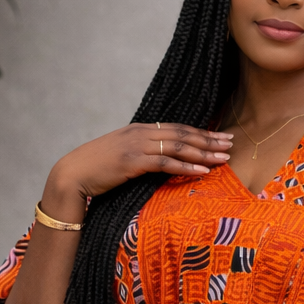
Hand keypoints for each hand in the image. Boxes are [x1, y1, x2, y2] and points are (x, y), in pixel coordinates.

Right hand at [42, 123, 233, 219]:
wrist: (72, 175)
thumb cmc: (95, 170)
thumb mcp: (121, 157)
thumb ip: (140, 155)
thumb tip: (158, 161)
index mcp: (139, 130)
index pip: (176, 128)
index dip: (200, 132)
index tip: (220, 136)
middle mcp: (140, 133)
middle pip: (182, 134)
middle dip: (208, 139)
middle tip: (231, 143)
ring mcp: (136, 146)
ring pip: (178, 146)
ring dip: (204, 152)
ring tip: (224, 157)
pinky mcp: (133, 162)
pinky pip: (166, 162)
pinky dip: (187, 165)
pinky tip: (203, 170)